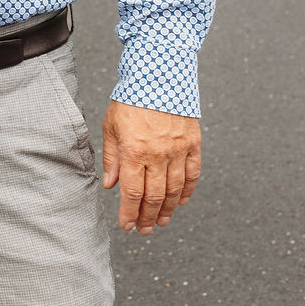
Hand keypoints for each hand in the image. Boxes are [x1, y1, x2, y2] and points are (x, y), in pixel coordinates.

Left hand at [101, 100, 200, 233]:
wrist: (159, 75)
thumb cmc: (131, 99)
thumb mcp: (111, 126)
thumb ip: (112, 158)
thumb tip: (110, 185)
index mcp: (134, 151)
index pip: (131, 193)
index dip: (129, 213)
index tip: (126, 226)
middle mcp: (158, 155)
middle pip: (155, 197)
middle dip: (148, 217)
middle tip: (144, 230)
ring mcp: (178, 150)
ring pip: (175, 190)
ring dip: (169, 210)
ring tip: (162, 222)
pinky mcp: (193, 144)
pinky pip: (192, 174)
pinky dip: (188, 191)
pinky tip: (182, 202)